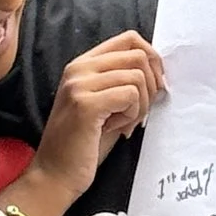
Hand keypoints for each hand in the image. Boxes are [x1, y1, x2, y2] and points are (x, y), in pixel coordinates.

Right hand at [27, 29, 166, 206]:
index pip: (130, 39)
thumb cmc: (84, 145)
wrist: (55, 176)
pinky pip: (130, 95)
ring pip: (137, 76)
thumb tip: (159, 71)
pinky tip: (117, 129)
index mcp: (83, 64)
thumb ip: (124, 82)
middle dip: (151, 85)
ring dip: (141, 104)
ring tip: (124, 124)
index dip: (152, 59)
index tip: (155, 86)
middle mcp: (78, 68)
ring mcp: (79, 84)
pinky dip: (133, 115)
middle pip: (138, 55)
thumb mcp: (106, 105)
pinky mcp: (85, 104)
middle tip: (141, 112)